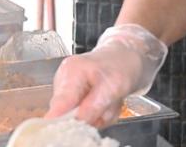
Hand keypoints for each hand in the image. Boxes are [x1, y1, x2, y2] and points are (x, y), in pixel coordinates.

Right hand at [46, 24, 166, 126]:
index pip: (60, 102)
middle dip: (90, 116)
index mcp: (71, 72)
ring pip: (78, 116)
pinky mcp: (74, 95)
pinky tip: (107, 102)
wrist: (127, 57)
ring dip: (98, 115)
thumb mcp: (114, 87)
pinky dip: (98, 113)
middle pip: (68, 112)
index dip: (58, 118)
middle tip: (109, 105)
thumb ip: (94, 105)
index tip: (60, 128)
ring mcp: (68, 87)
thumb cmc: (122, 66)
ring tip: (111, 101)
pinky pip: (84, 114)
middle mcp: (64, 79)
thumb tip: (76, 121)